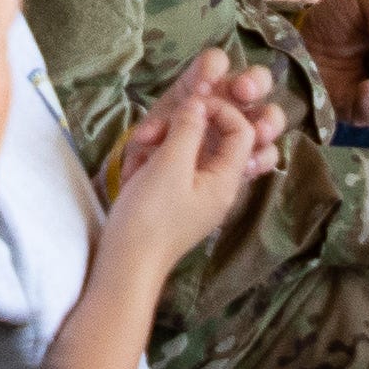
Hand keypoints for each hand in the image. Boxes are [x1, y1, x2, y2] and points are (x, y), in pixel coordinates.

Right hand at [103, 51, 270, 265]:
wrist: (125, 265)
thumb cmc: (150, 217)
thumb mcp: (169, 166)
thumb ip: (187, 129)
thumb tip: (199, 102)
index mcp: (227, 179)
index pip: (243, 130)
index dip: (220, 110)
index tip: (188, 106)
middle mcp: (218, 186)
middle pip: (217, 138)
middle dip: (187, 124)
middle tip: (156, 128)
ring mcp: (197, 193)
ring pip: (191, 149)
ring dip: (166, 139)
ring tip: (140, 144)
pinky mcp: (176, 199)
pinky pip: (174, 166)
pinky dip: (158, 156)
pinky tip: (136, 162)